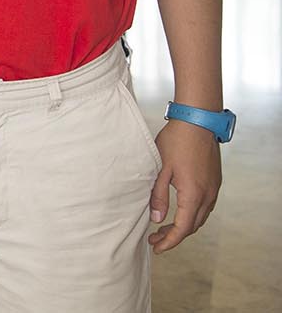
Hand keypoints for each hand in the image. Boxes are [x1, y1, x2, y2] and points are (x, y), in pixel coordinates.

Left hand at [148, 119, 221, 252]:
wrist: (197, 122)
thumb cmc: (176, 142)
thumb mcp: (161, 169)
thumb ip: (158, 195)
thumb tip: (157, 219)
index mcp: (194, 194)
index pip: (183, 228)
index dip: (170, 241)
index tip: (157, 247)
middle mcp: (208, 195)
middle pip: (193, 226)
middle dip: (174, 236)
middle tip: (155, 239)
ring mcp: (213, 188)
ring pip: (200, 217)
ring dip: (184, 226)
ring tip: (163, 228)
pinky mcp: (214, 181)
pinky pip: (205, 206)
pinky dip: (192, 214)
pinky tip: (179, 211)